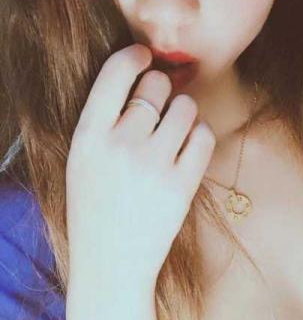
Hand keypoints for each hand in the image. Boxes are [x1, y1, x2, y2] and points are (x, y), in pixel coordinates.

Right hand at [66, 44, 215, 289]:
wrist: (110, 263)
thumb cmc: (95, 207)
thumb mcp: (82, 159)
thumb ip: (105, 120)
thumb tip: (145, 76)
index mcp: (88, 135)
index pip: (115, 72)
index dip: (134, 56)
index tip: (144, 56)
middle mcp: (120, 144)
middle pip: (157, 85)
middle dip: (161, 91)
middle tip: (158, 112)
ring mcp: (153, 164)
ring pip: (186, 107)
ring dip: (184, 114)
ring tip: (172, 136)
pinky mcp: (181, 184)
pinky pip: (203, 135)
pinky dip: (199, 136)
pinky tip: (187, 149)